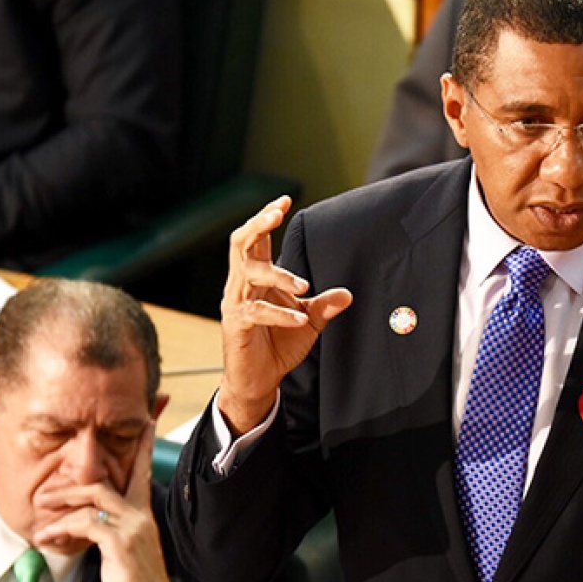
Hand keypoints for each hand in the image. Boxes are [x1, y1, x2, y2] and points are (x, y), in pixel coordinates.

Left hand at [33, 430, 191, 581]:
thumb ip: (111, 527)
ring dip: (61, 501)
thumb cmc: (137, 580)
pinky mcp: (120, 540)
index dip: (142, 445)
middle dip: (73, 480)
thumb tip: (87, 521)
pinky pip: (85, 523)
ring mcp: (132, 525)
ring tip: (40, 511)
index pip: (141, 469)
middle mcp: (140, 512)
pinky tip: (47, 537)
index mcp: (143, 510)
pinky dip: (61, 528)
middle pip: (106, 479)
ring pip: (93, 495)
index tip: (145, 422)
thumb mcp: (126, 547)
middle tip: (45, 492)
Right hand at [218, 196, 352, 431]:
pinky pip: (255, 313)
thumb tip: (348, 294)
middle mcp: (240, 285)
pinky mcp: (236, 327)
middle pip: (240, 243)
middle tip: (277, 212)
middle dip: (258, 224)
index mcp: (255, 278)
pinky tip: (298, 319)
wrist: (258, 381)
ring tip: (304, 286)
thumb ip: (323, 306)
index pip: (256, 239)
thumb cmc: (278, 346)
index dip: (266, 217)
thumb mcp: (308, 323)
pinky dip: (280, 314)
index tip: (285, 200)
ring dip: (278, 274)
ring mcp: (235, 305)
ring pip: (248, 274)